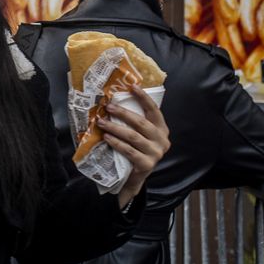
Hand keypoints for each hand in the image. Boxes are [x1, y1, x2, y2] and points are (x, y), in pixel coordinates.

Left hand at [99, 85, 170, 209]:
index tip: (132, 86)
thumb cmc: (135, 149)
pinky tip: (107, 137)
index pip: (154, 110)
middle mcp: (162, 140)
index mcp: (161, 129)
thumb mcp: (139, 134)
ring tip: (101, 122)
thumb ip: (134, 120)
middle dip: (123, 113)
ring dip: (115, 127)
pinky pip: (129, 150)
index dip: (143, 97)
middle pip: (141, 123)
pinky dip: (116, 142)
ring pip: (133, 136)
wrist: (134, 177)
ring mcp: (155, 153)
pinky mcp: (146, 164)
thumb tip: (115, 99)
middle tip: (108, 106)